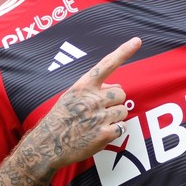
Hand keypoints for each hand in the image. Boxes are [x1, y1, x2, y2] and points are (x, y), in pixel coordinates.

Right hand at [32, 36, 141, 170]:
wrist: (48, 144)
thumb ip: (92, 89)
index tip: (137, 41)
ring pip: (123, 111)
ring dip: (115, 117)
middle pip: (121, 94)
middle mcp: (92, 99)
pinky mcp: (104, 134)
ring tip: (98, 123)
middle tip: (101, 111)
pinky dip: (115, 131)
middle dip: (114, 102)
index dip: (123, 52)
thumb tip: (115, 87)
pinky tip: (100, 133)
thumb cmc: (60, 119)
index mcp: (83, 86)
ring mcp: (99, 117)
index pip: (106, 65)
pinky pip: (122, 127)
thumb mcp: (70, 96)